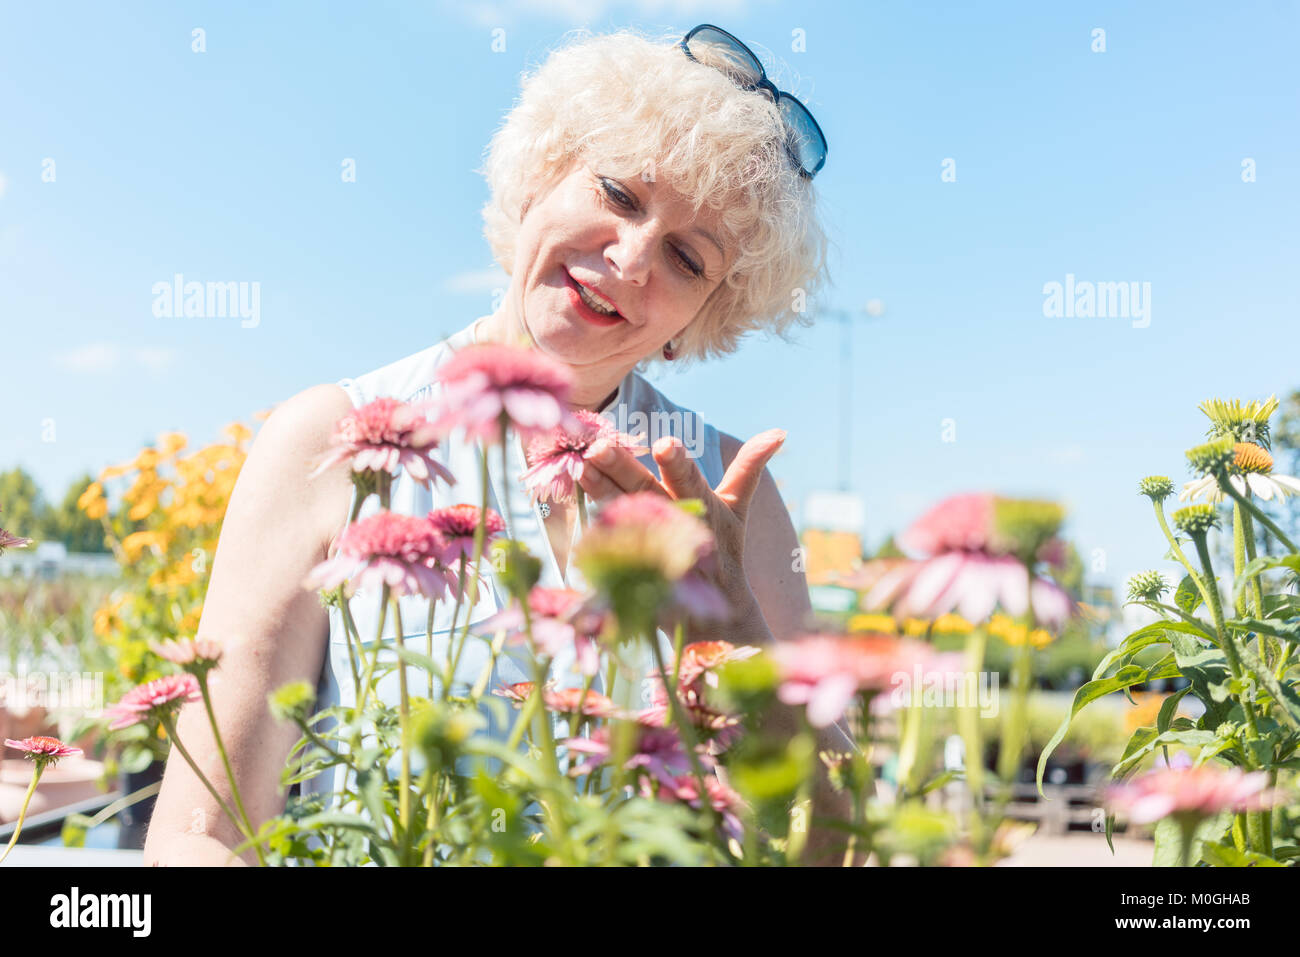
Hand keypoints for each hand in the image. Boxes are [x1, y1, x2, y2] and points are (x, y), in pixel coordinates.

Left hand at [576, 428, 786, 621]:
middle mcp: (678, 525)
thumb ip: (750, 468)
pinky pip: (612, 548)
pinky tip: (577, 506)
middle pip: (646, 491)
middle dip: (623, 470)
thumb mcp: (738, 509)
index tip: (665, 444)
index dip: (678, 463)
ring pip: (624, 514)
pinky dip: (595, 529)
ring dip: (601, 490)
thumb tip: (778, 432)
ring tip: (581, 466)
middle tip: (599, 450)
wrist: (717, 618)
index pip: (689, 479)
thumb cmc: (724, 549)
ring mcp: (655, 550)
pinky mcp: (638, 574)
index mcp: (703, 506)